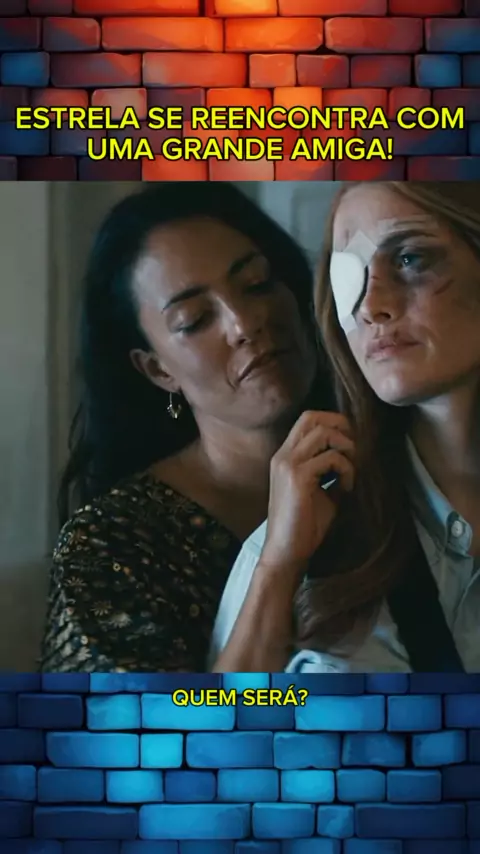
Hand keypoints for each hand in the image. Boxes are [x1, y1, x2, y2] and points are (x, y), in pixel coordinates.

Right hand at [259, 410, 354, 576]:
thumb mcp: (321, 491)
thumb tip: (354, 457)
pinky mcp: (298, 477)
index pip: (307, 419)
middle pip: (312, 417)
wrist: (286, 552)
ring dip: (346, 448)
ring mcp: (288, 464)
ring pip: (323, 432)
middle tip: (354, 451)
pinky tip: (346, 489)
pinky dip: (347, 470)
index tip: (349, 445)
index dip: (333, 422)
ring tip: (351, 472)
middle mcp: (283, 455)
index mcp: (285, 457)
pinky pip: (332, 458)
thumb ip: (331, 470)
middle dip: (340, 426)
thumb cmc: (304, 525)